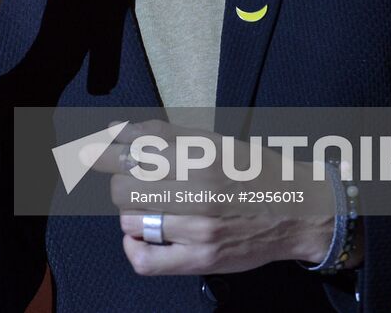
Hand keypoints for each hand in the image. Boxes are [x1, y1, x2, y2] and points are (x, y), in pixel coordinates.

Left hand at [93, 120, 344, 275]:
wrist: (301, 211)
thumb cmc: (253, 172)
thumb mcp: (213, 141)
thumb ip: (162, 135)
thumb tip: (112, 131)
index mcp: (199, 154)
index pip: (132, 150)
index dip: (103, 152)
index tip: (89, 153)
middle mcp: (198, 188)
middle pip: (124, 187)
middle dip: (122, 184)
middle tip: (136, 185)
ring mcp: (199, 226)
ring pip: (130, 221)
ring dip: (130, 214)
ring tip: (149, 210)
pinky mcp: (202, 258)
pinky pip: (146, 260)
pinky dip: (133, 249)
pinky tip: (139, 239)